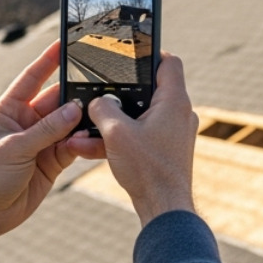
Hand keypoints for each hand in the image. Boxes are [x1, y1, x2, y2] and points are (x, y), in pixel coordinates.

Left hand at [0, 42, 105, 260]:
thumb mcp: (14, 149)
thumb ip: (46, 130)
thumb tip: (74, 110)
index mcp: (8, 111)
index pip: (31, 79)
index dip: (48, 60)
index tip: (64, 43)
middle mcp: (26, 122)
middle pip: (56, 100)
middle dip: (74, 94)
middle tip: (97, 85)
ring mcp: (41, 141)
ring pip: (68, 123)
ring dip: (81, 121)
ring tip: (98, 115)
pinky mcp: (52, 160)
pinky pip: (73, 145)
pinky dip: (84, 142)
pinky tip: (93, 138)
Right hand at [88, 52, 197, 225]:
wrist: (163, 208)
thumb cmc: (148, 170)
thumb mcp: (115, 133)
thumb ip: (103, 109)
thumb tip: (97, 101)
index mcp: (174, 102)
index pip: (169, 63)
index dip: (150, 54)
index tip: (130, 55)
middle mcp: (178, 114)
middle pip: (149, 90)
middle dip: (118, 95)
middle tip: (99, 94)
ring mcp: (172, 133)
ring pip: (138, 117)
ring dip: (110, 122)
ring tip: (84, 130)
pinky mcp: (164, 150)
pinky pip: (138, 136)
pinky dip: (117, 140)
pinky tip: (88, 148)